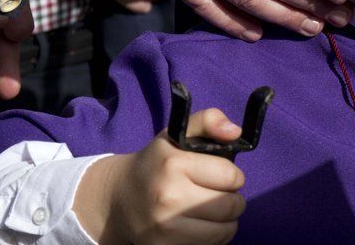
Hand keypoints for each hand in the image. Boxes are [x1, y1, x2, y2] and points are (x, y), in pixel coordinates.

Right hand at [74, 107, 245, 243]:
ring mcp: (165, 227)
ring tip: (211, 209)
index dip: (232, 175)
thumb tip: (235, 132)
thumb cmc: (157, 162)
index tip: (220, 174)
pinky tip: (200, 225)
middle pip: (231, 206)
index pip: (231, 176)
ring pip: (225, 230)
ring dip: (226, 221)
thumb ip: (208, 120)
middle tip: (218, 193)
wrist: (118, 198)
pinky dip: (213, 237)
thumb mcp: (178, 133)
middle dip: (232, 199)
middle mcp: (169, 197)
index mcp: (174, 164)